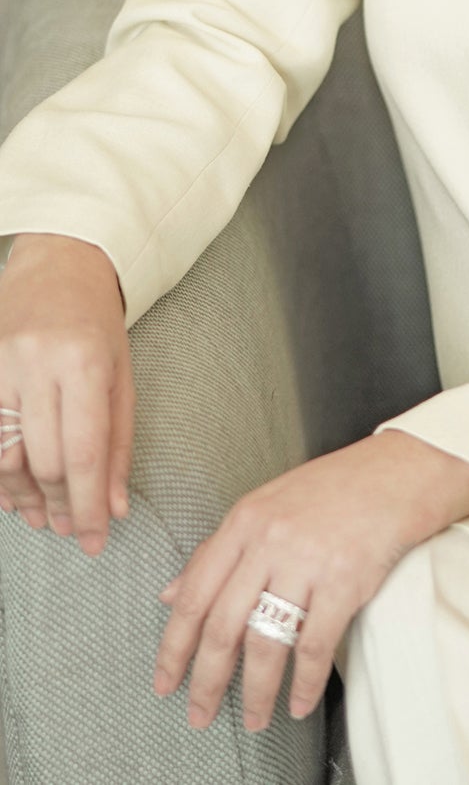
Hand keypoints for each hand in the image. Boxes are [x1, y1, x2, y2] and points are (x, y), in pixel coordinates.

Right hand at [0, 233, 132, 553]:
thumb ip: (118, 443)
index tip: (94, 539)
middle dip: (59, 505)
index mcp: (85, 362)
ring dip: (24, 497)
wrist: (59, 264)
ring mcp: (1, 364)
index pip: (84, 451)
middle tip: (70, 530)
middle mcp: (38, 363)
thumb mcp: (122, 375)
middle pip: (43, 459)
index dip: (87, 504)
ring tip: (42, 518)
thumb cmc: (96, 323)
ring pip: (5, 457)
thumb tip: (114, 507)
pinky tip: (13, 493)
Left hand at [154, 429, 468, 731]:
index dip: (173, 647)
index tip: (164, 682)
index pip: (194, 594)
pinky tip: (299, 703)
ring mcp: (307, 561)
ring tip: (255, 718)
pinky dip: (304, 684)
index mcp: (244, 521)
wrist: (399, 473)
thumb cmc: (333, 490)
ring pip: (266, 644)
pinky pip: (314, 647)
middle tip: (199, 715)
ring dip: (256, 692)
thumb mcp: (266, 507)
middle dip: (207, 682)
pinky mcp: (345, 581)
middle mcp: (269, 540)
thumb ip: (219, 551)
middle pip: (223, 627)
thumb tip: (169, 594)